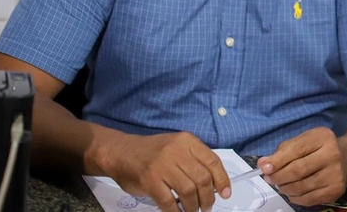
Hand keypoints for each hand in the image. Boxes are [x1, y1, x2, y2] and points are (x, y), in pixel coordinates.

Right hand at [103, 132, 230, 211]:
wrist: (121, 152)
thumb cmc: (152, 151)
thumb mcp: (177, 146)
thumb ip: (194, 160)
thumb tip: (215, 183)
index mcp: (187, 141)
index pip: (212, 161)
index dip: (222, 179)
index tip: (226, 193)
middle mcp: (176, 151)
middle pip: (202, 178)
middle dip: (208, 197)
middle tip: (208, 207)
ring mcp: (162, 166)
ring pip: (188, 191)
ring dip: (194, 206)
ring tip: (194, 211)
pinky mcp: (149, 181)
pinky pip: (169, 201)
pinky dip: (176, 211)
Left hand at [258, 127, 346, 205]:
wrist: (346, 159)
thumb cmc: (319, 148)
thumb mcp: (304, 141)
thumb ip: (283, 151)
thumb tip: (263, 164)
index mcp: (323, 137)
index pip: (296, 150)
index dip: (278, 160)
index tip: (264, 168)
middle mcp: (333, 154)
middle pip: (298, 170)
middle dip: (279, 176)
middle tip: (270, 179)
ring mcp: (336, 174)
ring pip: (301, 187)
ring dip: (285, 188)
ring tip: (281, 184)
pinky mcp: (336, 190)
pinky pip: (308, 199)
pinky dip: (295, 198)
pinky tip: (293, 191)